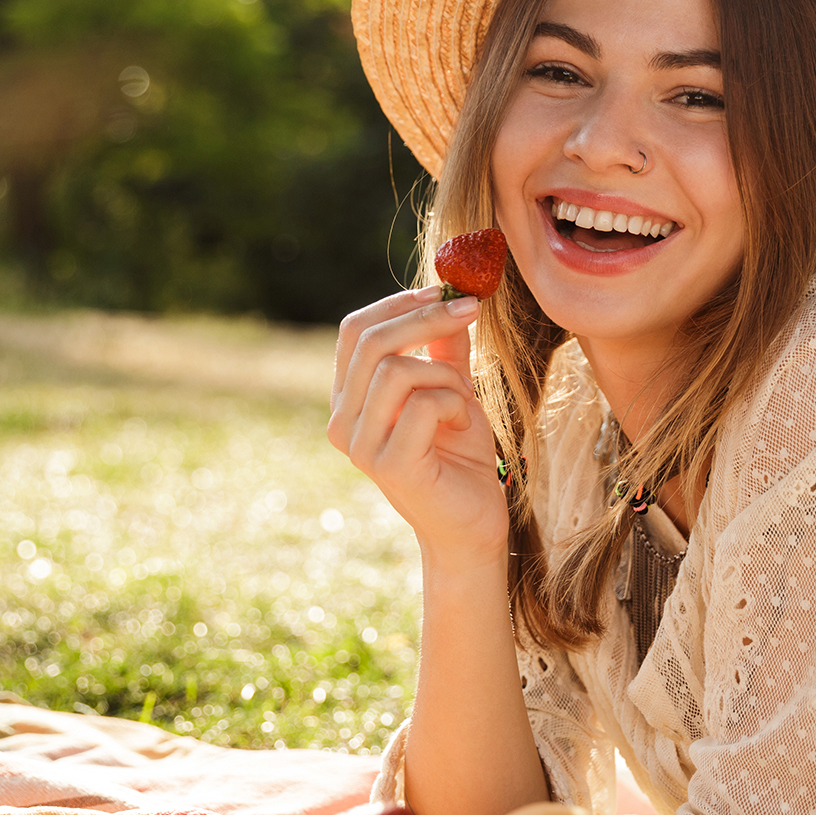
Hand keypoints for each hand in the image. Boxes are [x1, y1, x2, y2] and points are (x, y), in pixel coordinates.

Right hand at [328, 286, 507, 559]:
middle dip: (427, 317)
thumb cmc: (460, 457)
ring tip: (465, 399)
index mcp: (348, 400)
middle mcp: (342, 422)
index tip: (445, 290)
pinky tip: (464, 426)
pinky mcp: (388, 465)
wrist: (472, 524)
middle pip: (371, 341)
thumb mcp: (452, 389)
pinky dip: (455, 404)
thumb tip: (451, 293)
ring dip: (446, 374)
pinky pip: (423, 404)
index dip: (398, 303)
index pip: (354, 332)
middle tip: (471, 309)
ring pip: (397, 370)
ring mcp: (360, 446)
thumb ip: (444, 347)